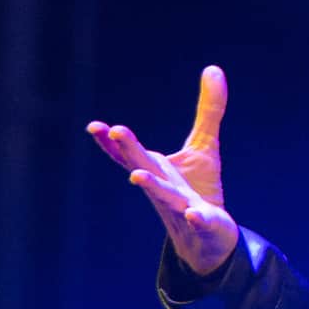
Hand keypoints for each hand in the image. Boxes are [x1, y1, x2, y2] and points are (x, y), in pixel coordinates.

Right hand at [87, 65, 239, 274]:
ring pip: (165, 197)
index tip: (95, 126)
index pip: (130, 154)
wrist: (207, 240)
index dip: (112, 142)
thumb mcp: (203, 145)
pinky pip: (200, 222)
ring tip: (137, 178)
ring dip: (152, 186)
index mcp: (157, 170)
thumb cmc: (197, 191)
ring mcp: (182, 208)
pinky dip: (197, 218)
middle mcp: (164, 188)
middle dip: (128, 151)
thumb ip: (208, 109)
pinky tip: (196, 214)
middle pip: (143, 167)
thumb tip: (214, 68)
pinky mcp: (205, 224)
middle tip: (114, 130)